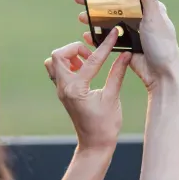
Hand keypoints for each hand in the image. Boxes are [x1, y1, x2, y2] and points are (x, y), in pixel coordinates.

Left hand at [44, 28, 129, 152]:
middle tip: (92, 56)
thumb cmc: (105, 126)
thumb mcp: (113, 98)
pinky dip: (69, 66)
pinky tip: (84, 71)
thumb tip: (125, 55)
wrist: (95, 145)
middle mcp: (64, 88)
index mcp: (77, 89)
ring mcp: (61, 91)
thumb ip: (117, 74)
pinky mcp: (64, 93)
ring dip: (69, 57)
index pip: (91, 61)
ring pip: (54, 63)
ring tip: (87, 64)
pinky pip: (58, 73)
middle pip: (58, 55)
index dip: (105, 46)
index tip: (114, 34)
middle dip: (76, 49)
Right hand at [74, 0, 178, 92]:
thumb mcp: (154, 18)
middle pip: (115, 7)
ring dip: (95, 19)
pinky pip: (109, 39)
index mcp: (150, 9)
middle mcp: (141, 19)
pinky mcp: (126, 47)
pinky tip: (87, 35)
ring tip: (82, 17)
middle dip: (97, 3)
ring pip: (110, 22)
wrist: (162, 76)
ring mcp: (133, 33)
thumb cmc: (163, 46)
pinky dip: (98, 36)